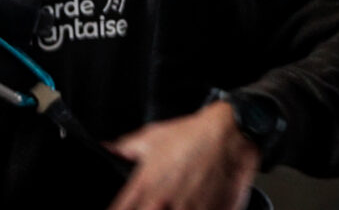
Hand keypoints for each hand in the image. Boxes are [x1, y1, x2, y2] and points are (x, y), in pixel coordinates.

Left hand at [106, 101, 260, 209]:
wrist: (231, 136)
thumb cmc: (193, 136)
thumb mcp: (151, 137)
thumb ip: (124, 148)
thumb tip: (107, 149)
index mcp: (143, 187)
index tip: (125, 208)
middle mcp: (161, 204)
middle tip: (155, 204)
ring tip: (178, 202)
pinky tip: (196, 204)